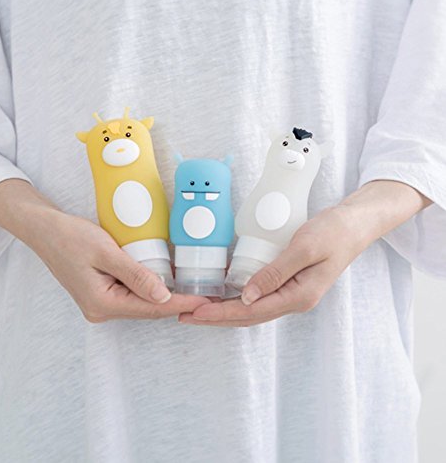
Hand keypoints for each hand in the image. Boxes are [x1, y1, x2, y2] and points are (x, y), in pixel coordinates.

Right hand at [0, 179, 209, 321]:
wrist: (44, 230)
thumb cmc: (70, 237)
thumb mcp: (106, 252)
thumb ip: (135, 276)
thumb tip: (163, 296)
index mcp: (102, 304)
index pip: (150, 308)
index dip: (180, 304)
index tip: (204, 302)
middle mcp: (101, 310)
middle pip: (146, 309)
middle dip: (175, 303)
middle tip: (204, 296)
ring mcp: (100, 304)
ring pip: (139, 303)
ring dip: (163, 297)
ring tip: (191, 291)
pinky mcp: (100, 293)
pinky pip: (130, 295)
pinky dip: (148, 289)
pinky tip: (164, 283)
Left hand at [179, 180, 431, 326]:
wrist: (354, 224)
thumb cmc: (333, 232)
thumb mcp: (304, 249)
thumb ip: (275, 273)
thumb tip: (247, 296)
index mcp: (299, 296)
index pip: (251, 311)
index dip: (221, 313)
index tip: (196, 312)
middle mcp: (293, 300)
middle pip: (248, 315)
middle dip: (216, 317)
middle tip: (186, 316)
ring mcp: (291, 293)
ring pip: (250, 308)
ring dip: (223, 309)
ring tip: (198, 309)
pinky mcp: (288, 283)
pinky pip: (257, 295)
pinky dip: (236, 298)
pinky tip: (221, 294)